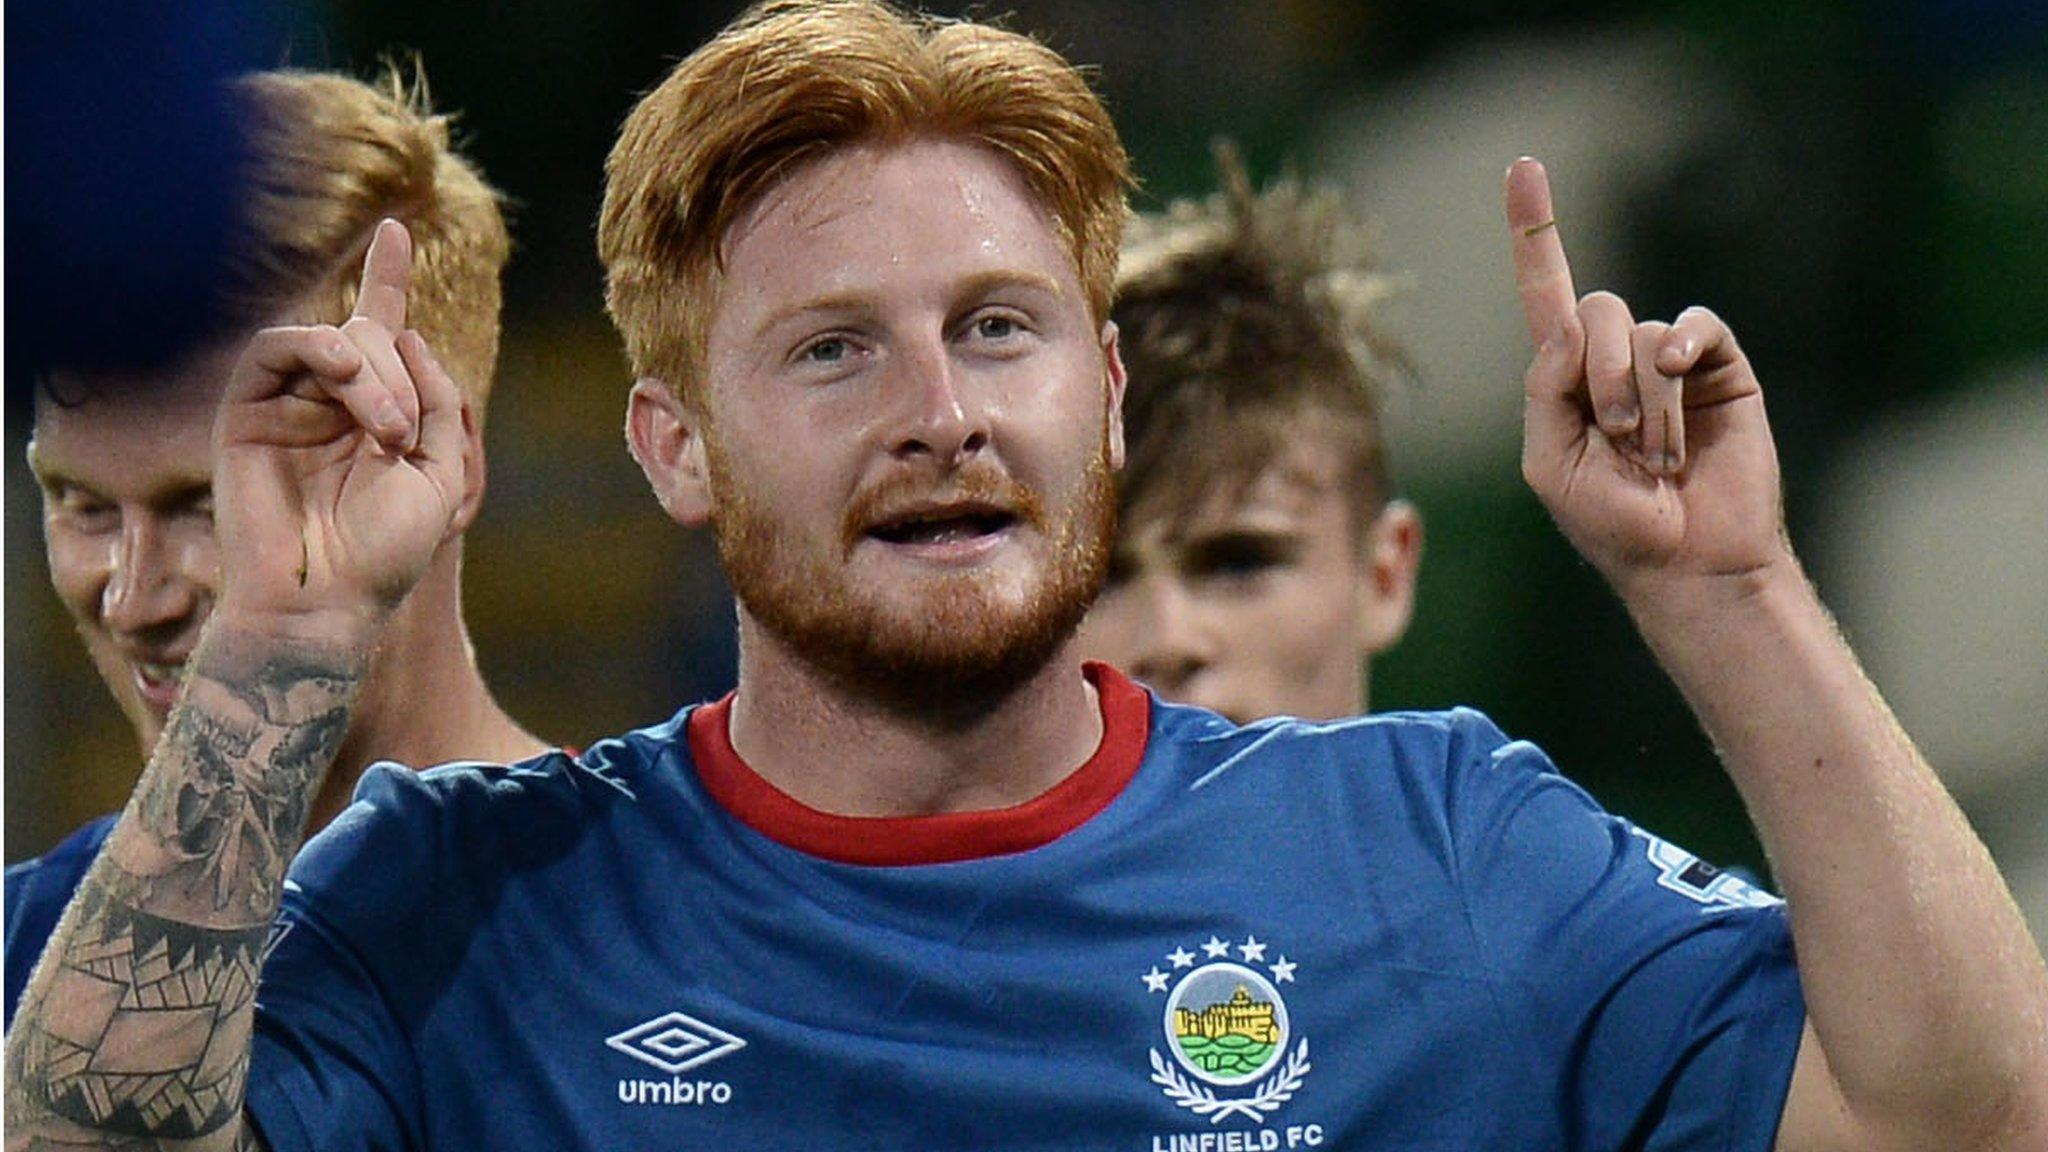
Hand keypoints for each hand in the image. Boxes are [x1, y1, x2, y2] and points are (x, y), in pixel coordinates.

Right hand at [212, 219, 468, 635]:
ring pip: (333, 340)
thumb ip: (436, 401)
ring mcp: (285, 407)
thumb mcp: (440, 473)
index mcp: (375, 417)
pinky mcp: (244, 412)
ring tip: (386, 431)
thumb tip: (405, 338)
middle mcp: (328, 405)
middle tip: (402, 435)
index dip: (385, 280)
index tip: (395, 229)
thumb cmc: (385, 553)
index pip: (379, 335)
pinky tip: (353, 394)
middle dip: (401, 373)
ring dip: (371, 373)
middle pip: (370, 336)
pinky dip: (328, 357)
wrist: (327, 602)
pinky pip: (281, 348)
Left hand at [1506, 158, 1787, 598]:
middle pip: (1592, 311)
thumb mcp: (1550, 462)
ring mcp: (1669, 360)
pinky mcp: (1719, 366)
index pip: (1545, 291)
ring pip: (1640, 334)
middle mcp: (1615, 357)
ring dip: (1643, 402)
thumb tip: (1567, 327)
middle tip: (1619, 441)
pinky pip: (1694, 325)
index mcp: (1565, 376)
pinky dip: (1682, 346)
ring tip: (1657, 457)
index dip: (1534, 229)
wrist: (1688, 560)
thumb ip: (1544, 390)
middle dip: (1599, 380)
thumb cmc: (1612, 523)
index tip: (1523, 166)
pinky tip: (1679, 374)